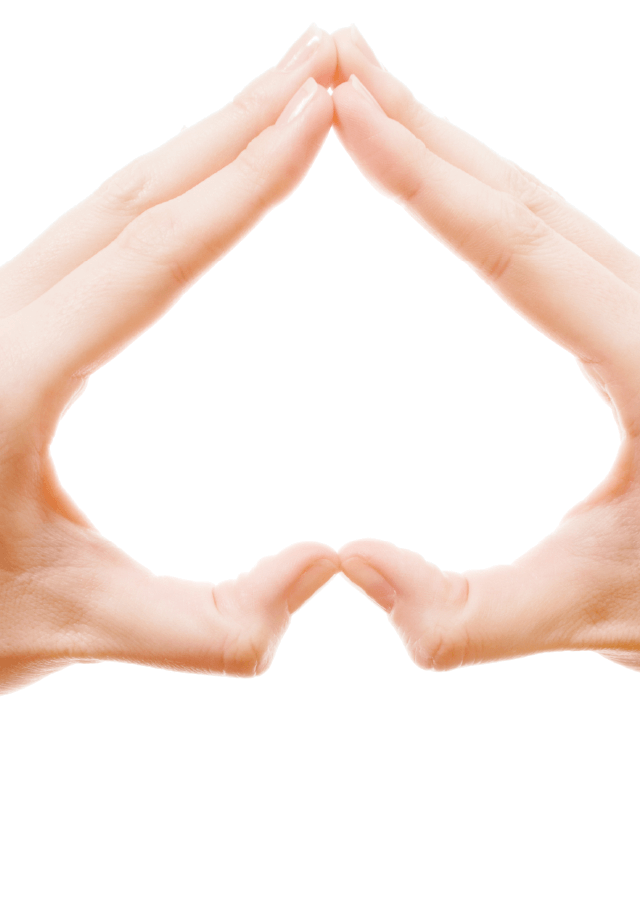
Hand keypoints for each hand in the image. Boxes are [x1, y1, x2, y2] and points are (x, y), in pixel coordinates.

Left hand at [0, 25, 338, 693]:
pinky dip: (163, 192)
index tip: (318, 114)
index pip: (151, 258)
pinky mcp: (8, 322)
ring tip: (281, 100)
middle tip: (321, 62)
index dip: (244, 184)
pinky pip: (93, 235)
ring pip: (108, 204)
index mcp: (8, 383)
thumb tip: (329, 562)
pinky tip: (204, 180)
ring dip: (199, 143)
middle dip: (233, 123)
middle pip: (131, 198)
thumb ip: (214, 626)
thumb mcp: (77, 629)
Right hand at [333, 26, 639, 670]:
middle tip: (343, 67)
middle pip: (530, 200)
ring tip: (377, 108)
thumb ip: (465, 617)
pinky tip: (452, 187)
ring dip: (457, 152)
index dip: (425, 180)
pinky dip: (490, 200)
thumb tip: (347, 560)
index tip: (349, 113)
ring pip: (545, 210)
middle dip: (430, 128)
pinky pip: (556, 242)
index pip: (519, 250)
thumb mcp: (592, 616)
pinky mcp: (633, 322)